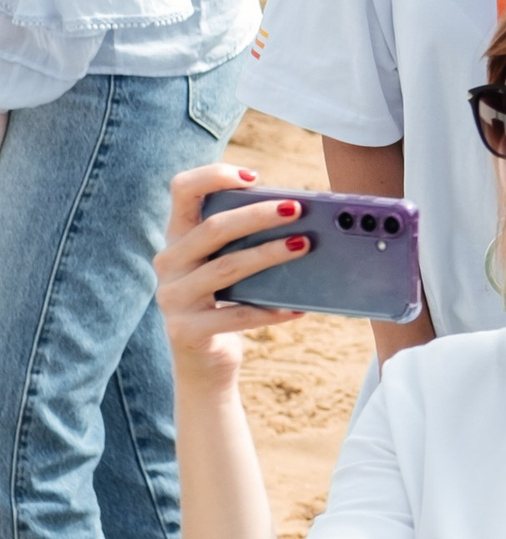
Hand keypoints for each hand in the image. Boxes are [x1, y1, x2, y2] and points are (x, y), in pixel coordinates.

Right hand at [156, 160, 309, 376]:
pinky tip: (298, 308)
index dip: (213, 176)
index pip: (181, 190)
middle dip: (257, 215)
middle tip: (297, 209)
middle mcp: (168, 263)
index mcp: (177, 237)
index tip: (254, 176)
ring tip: (305, 245)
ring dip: (269, 254)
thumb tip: (295, 213)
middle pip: (212, 229)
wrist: (203, 362)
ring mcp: (173, 298)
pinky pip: (235, 316)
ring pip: (226, 268)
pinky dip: (270, 311)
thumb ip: (245, 239)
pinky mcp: (186, 331)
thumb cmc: (225, 301)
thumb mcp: (227, 264)